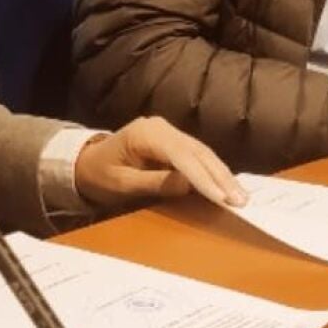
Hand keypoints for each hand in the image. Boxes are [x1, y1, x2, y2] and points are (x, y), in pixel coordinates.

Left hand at [74, 116, 248, 208]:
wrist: (87, 163)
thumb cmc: (99, 175)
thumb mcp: (121, 184)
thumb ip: (153, 183)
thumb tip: (188, 185)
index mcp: (146, 133)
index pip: (181, 156)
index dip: (203, 178)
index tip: (222, 197)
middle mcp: (161, 127)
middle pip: (198, 152)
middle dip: (221, 177)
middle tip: (241, 200)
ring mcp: (168, 131)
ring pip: (203, 152)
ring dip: (222, 174)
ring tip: (240, 196)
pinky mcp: (173, 141)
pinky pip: (198, 155)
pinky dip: (213, 171)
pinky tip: (227, 186)